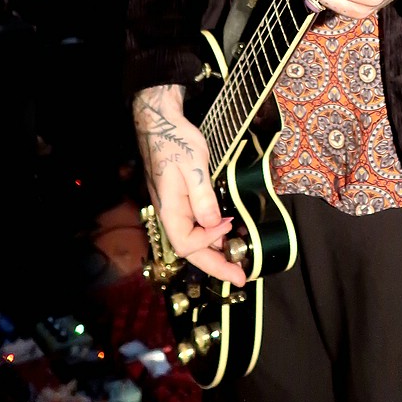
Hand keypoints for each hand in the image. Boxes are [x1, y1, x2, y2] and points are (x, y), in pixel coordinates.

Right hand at [133, 84, 245, 286]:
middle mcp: (171, 215)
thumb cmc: (176, 142)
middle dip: (216, 265)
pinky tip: (225, 235)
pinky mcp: (181, 202)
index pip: (188, 243)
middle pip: (191, 250)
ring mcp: (175, 209)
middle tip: (240, 278)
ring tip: (237, 260)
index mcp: (170, 210)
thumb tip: (215, 226)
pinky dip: (211, 235)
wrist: (161, 124)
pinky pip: (194, 227)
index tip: (229, 228)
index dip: (210, 243)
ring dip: (214, 252)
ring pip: (193, 240)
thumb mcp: (194, 167)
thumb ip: (203, 197)